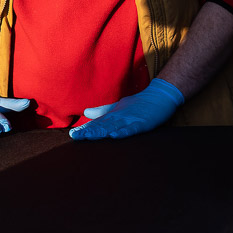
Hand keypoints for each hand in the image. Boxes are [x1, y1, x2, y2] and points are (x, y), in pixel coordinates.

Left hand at [69, 78, 184, 140]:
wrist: (160, 95)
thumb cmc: (139, 103)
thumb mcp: (119, 106)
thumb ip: (103, 111)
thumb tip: (86, 112)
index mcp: (114, 114)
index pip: (97, 123)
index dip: (85, 129)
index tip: (73, 135)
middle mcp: (120, 117)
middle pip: (102, 125)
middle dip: (89, 131)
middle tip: (76, 137)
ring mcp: (131, 119)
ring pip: (114, 127)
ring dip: (101, 132)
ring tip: (89, 136)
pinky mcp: (142, 123)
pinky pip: (132, 129)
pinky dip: (123, 132)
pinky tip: (114, 136)